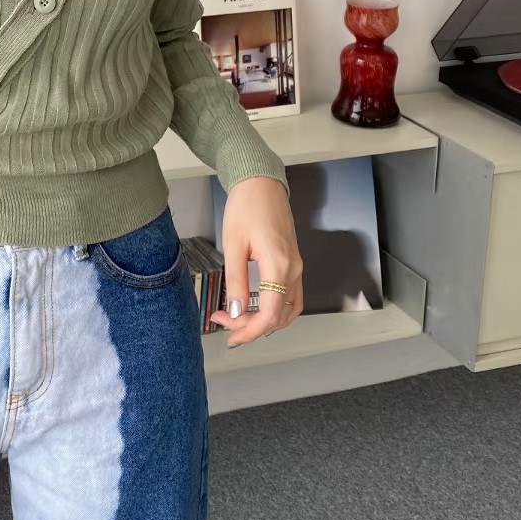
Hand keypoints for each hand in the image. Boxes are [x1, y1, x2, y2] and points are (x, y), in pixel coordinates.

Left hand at [208, 176, 303, 344]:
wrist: (261, 184)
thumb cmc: (246, 208)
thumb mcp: (233, 246)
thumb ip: (236, 282)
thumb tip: (235, 311)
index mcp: (279, 266)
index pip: (270, 315)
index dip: (249, 331)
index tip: (230, 335)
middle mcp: (293, 270)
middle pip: (278, 316)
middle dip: (251, 327)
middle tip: (224, 322)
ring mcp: (296, 267)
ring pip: (288, 310)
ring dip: (264, 321)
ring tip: (237, 319)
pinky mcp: (293, 264)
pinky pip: (290, 297)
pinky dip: (274, 310)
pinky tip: (254, 310)